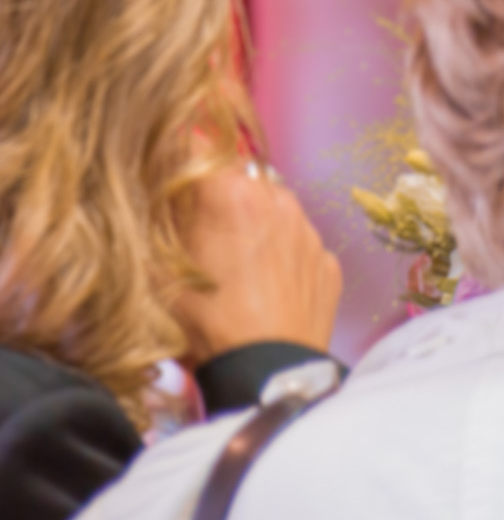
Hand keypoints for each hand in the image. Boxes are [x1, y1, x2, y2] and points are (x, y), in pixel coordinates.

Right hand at [173, 163, 342, 361]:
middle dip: (220, 199)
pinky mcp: (328, 262)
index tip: (173, 186)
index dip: (180, 166)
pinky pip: (300, 246)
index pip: (198, 149)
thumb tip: (163, 184)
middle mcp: (278, 200)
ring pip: (274, 211)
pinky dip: (283, 258)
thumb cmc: (206, 321)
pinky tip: (265, 288)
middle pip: (240, 181)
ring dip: (255, 226)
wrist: (266, 370)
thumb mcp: (159, 264)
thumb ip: (161, 214)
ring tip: (236, 268)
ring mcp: (309, 232)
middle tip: (202, 236)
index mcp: (230, 192)